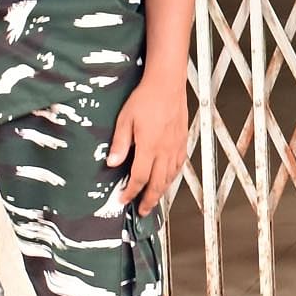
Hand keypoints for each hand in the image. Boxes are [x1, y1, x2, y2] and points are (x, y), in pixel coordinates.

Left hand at [108, 76, 188, 214]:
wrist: (167, 84)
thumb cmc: (145, 99)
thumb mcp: (125, 119)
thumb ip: (120, 143)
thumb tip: (112, 164)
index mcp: (149, 147)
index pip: (140, 178)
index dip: (131, 193)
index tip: (123, 200)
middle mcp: (165, 151)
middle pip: (158, 183)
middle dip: (149, 200)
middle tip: (142, 212)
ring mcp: (176, 147)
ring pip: (170, 177)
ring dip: (161, 191)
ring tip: (154, 200)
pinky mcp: (182, 141)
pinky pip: (179, 165)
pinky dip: (172, 177)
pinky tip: (168, 179)